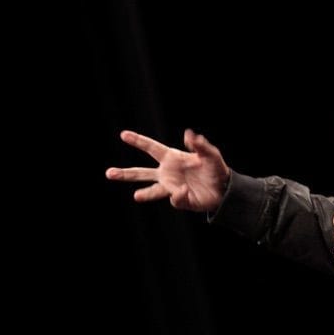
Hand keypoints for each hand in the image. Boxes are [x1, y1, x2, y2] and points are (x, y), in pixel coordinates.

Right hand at [106, 129, 230, 211]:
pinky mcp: (180, 200)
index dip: (138, 141)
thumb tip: (189, 134)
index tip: (123, 134)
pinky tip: (185, 190)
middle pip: (142, 173)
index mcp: (172, 158)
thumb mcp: (211, 154)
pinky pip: (177, 198)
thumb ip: (200, 145)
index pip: (151, 148)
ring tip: (136, 196)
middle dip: (126, 174)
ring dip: (145, 194)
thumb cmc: (215, 168)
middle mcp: (167, 173)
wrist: (224, 189)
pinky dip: (180, 194)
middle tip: (108, 173)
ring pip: (153, 191)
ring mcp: (172, 187)